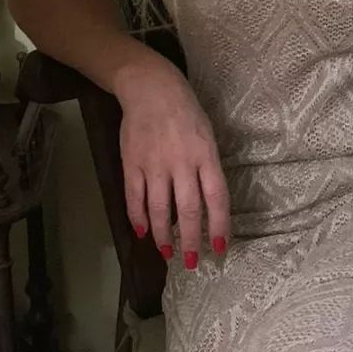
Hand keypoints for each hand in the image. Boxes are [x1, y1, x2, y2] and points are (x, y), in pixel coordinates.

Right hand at [117, 64, 229, 269]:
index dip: (219, 225)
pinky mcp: (131, 163)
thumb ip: (207, 167)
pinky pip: (134, 198)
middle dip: (190, 240)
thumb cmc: (186, 112)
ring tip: (167, 253)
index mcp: (206, 155)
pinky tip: (142, 233)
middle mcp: (182, 162)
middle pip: (188, 210)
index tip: (220, 248)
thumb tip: (207, 203)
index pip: (216, 197)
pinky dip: (138, 219)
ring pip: (159, 210)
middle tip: (192, 263)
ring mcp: (154, 164)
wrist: (150, 88)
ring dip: (163, 236)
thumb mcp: (207, 135)